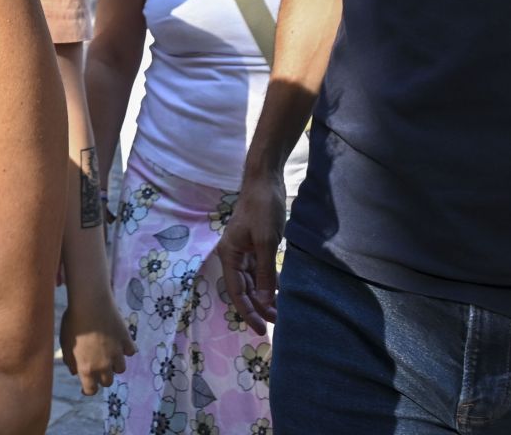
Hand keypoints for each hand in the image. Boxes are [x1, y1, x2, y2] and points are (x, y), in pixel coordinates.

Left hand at [60, 283, 134, 394]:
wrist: (90, 303)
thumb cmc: (73, 322)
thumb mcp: (65, 344)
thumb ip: (70, 361)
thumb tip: (75, 372)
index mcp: (86, 369)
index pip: (91, 390)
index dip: (88, 389)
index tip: (86, 386)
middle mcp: (103, 365)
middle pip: (107, 382)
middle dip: (102, 376)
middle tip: (97, 366)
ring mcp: (117, 354)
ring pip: (120, 369)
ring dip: (115, 364)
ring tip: (109, 353)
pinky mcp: (126, 341)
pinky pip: (130, 352)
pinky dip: (125, 349)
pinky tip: (120, 343)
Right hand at [215, 170, 286, 332]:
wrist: (265, 180)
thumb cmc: (262, 208)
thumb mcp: (265, 242)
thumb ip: (265, 273)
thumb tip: (265, 302)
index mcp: (229, 255)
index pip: (236, 292)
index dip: (248, 312)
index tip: (261, 329)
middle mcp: (233, 255)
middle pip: (244, 289)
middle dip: (259, 307)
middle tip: (277, 323)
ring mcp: (244, 250)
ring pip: (253, 282)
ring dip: (265, 296)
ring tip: (281, 312)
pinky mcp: (255, 245)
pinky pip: (260, 271)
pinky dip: (269, 282)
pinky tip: (280, 292)